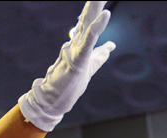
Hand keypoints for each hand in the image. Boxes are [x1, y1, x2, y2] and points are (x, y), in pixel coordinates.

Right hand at [19, 1, 114, 131]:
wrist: (54, 100)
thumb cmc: (70, 83)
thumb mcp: (91, 65)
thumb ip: (100, 54)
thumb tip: (112, 45)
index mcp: (80, 43)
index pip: (89, 21)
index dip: (96, 8)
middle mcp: (76, 42)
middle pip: (88, 18)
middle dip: (95, 3)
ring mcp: (75, 50)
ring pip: (87, 25)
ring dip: (95, 9)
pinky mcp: (77, 59)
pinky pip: (89, 41)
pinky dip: (97, 28)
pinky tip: (105, 15)